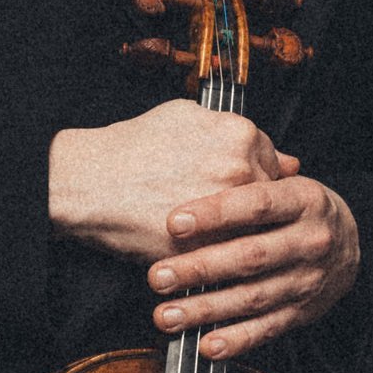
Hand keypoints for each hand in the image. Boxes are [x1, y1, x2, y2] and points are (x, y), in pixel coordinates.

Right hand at [50, 99, 297, 261]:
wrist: (89, 183)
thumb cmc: (132, 148)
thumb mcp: (185, 116)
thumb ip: (235, 130)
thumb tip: (283, 156)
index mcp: (240, 137)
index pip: (276, 163)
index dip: (256, 176)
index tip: (236, 183)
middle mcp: (241, 172)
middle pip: (269, 198)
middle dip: (249, 204)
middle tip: (219, 204)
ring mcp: (226, 213)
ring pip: (254, 230)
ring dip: (240, 231)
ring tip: (212, 225)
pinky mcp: (207, 247)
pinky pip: (230, 256)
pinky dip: (221, 253)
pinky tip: (200, 242)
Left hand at [146, 173, 360, 359]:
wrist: (351, 243)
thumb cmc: (299, 208)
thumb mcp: (285, 181)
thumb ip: (249, 175)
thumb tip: (198, 162)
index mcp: (305, 200)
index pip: (257, 204)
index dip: (215, 213)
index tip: (173, 222)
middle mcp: (310, 241)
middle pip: (250, 256)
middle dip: (200, 268)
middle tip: (158, 276)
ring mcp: (307, 280)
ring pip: (252, 297)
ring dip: (206, 309)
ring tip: (166, 315)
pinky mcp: (302, 313)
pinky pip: (266, 329)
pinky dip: (236, 340)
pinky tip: (206, 345)